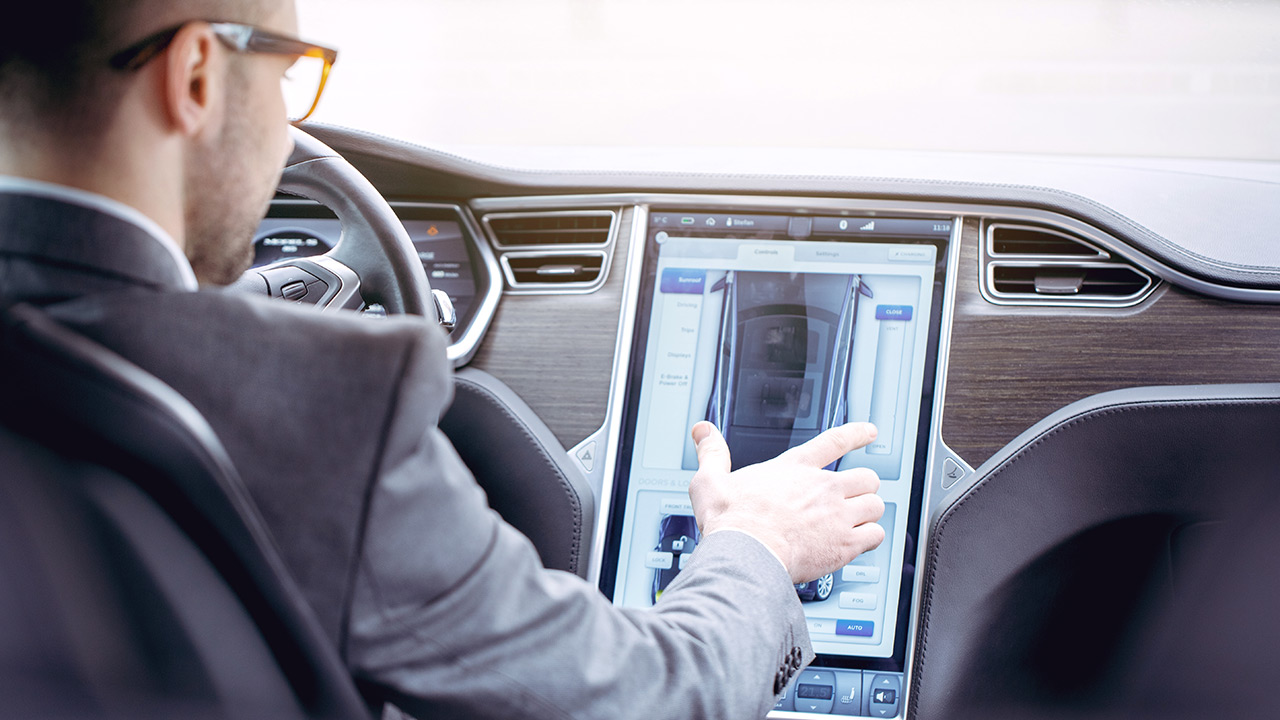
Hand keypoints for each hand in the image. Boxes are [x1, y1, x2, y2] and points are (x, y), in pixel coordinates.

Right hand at [688, 421, 885, 583]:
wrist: (746, 553)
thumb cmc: (731, 520)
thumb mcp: (710, 480)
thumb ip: (711, 453)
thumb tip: (703, 431)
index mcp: (794, 469)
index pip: (834, 442)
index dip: (856, 434)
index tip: (869, 432)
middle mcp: (822, 487)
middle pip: (866, 477)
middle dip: (863, 487)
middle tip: (854, 497)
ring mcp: (837, 514)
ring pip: (876, 505)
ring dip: (869, 513)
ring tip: (859, 521)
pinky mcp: (845, 543)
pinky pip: (875, 535)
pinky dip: (870, 539)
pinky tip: (859, 543)